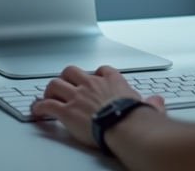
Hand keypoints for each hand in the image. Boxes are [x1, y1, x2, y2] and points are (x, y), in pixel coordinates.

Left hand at [31, 64, 165, 147]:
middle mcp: (92, 84)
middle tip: (64, 86)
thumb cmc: (134, 117)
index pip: (102, 70)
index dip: (95, 74)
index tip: (93, 79)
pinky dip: (39, 107)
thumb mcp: (147, 105)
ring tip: (47, 97)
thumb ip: (151, 103)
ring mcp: (77, 96)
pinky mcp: (66, 111)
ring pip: (55, 84)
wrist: (124, 125)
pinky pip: (46, 104)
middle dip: (66, 77)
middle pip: (72, 71)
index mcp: (112, 81)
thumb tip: (158, 102)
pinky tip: (36, 111)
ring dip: (50, 90)